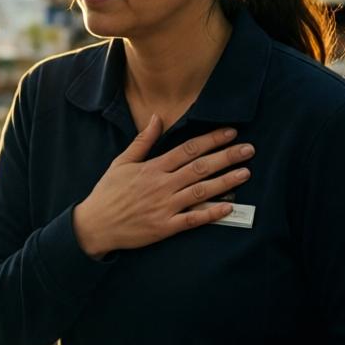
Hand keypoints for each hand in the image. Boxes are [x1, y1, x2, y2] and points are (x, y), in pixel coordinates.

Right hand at [73, 116, 252, 257]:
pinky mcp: (165, 227)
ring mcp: (164, 207)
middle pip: (200, 168)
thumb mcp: (121, 162)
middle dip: (226, 157)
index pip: (187, 149)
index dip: (211, 140)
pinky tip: (229, 207)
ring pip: (201, 191)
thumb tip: (156, 117)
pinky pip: (193, 220)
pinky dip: (211, 213)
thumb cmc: (108, 192)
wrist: (94, 225)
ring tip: (246, 173)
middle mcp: (161, 185)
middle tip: (249, 149)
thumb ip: (142, 141)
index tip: (231, 133)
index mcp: (152, 168)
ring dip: (225, 181)